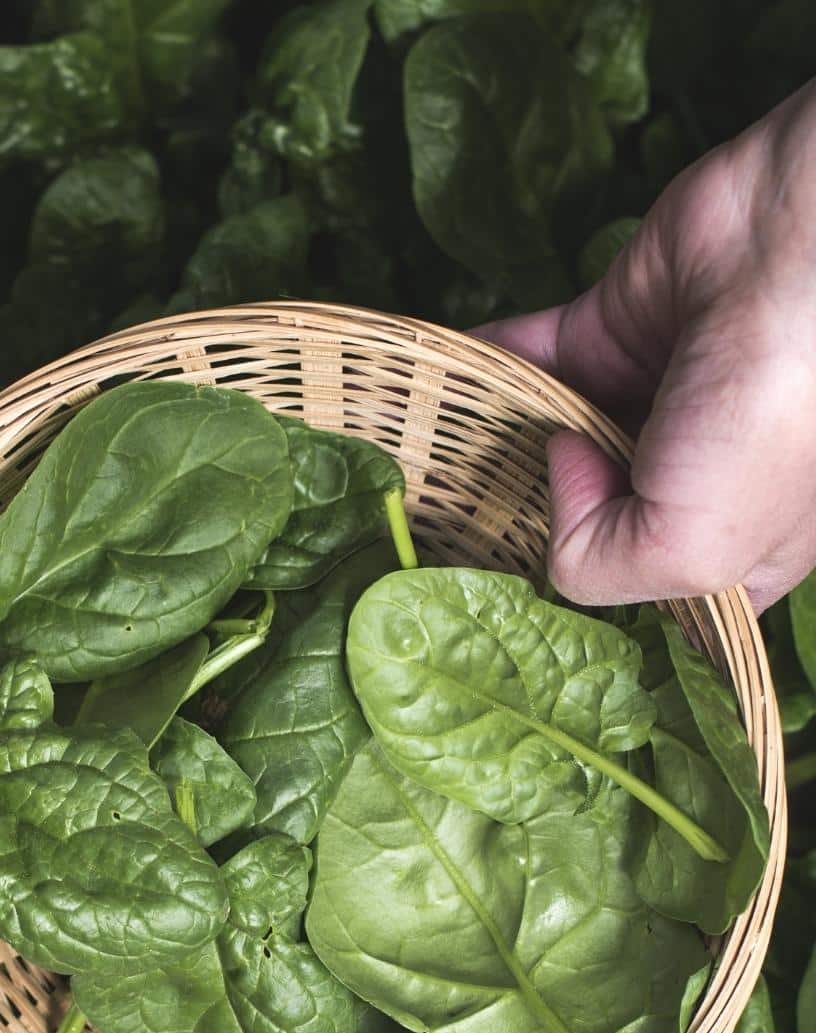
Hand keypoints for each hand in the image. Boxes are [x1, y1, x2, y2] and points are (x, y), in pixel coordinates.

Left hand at [477, 80, 815, 613]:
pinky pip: (532, 358)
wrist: (795, 257)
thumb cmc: (772, 419)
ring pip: (554, 435)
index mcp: (735, 549)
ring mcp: (650, 401)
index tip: (543, 596)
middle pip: (592, 517)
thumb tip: (554, 473)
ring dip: (498, 443)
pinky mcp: (612, 330)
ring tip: (432, 466)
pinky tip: (436, 385)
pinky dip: (485, 368)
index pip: (657, 597)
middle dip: (535, 522)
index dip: (606, 594)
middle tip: (461, 536)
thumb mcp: (691, 551)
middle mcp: (693, 479)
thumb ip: (598, 564)